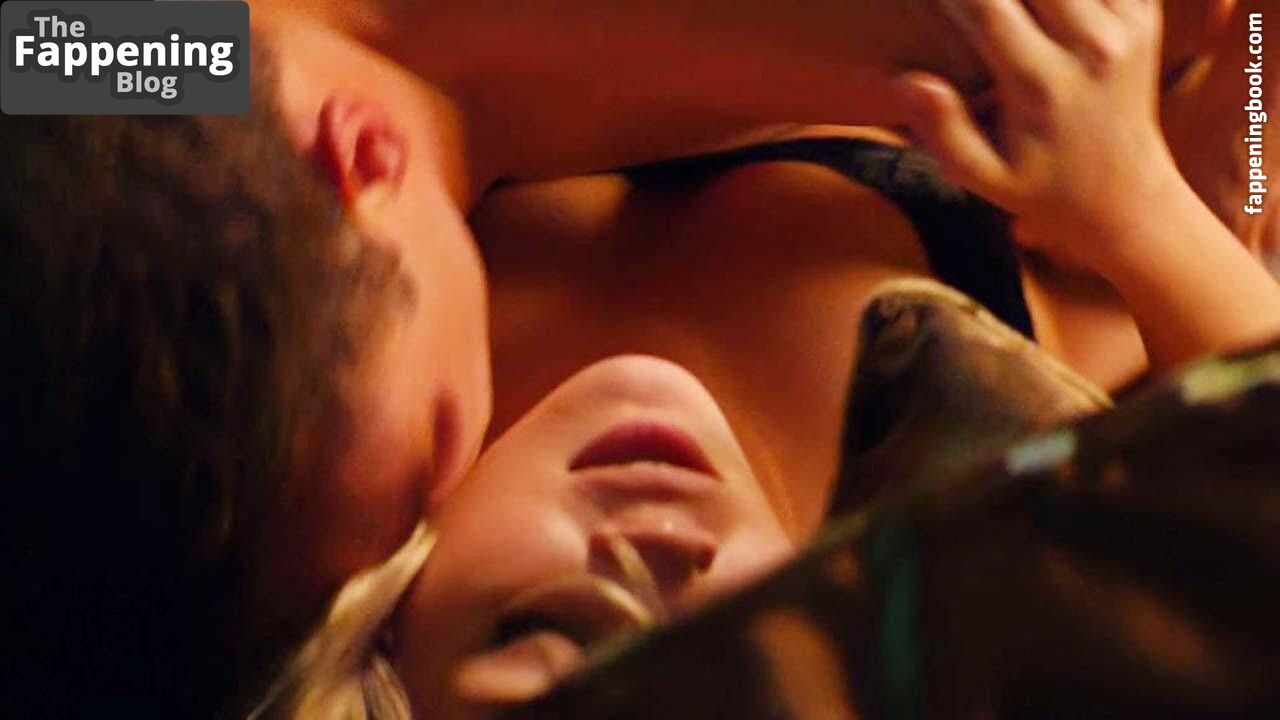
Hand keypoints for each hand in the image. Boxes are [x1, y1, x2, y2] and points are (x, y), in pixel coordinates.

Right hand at [896, 0, 1178, 272]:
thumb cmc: (1036, 186)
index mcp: (1039, 84)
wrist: (1123, 193)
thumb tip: (906, 81)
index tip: (924, 2)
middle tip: (969, 3)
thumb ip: (942, 129)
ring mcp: (1126, 27)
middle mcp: (1090, 47)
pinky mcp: (1145, 17)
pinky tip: (1041, 9)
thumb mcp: (980, 175)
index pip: (987, 6)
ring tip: (1006, 9)